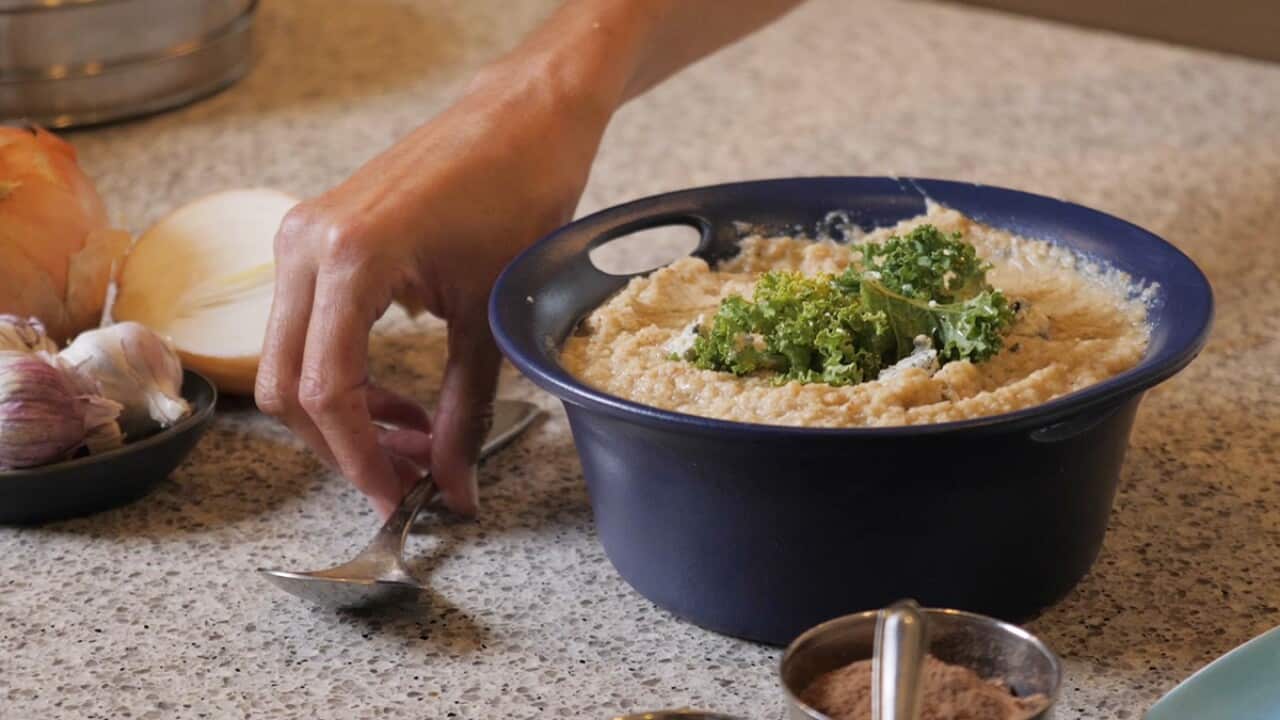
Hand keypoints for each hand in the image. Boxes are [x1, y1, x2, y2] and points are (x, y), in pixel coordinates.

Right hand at [255, 71, 609, 516]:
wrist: (523, 116)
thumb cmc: (519, 192)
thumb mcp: (491, 315)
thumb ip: (467, 411)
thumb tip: (454, 488)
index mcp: (348, 258)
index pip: (327, 390)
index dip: (361, 460)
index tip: (401, 501)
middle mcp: (304, 245)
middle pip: (286, 387)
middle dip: (344, 447)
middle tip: (410, 479)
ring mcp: (301, 238)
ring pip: (288, 362)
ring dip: (344, 416)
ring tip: (415, 442)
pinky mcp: (314, 240)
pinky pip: (306, 328)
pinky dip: (343, 375)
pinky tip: (396, 399)